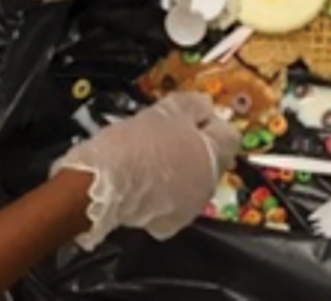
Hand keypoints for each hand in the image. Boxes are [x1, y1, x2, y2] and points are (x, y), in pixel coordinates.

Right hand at [54, 93, 238, 248]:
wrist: (100, 182)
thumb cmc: (135, 142)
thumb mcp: (166, 110)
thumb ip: (193, 104)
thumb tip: (205, 105)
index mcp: (211, 155)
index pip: (229, 135)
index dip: (210, 121)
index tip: (191, 115)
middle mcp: (207, 186)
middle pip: (211, 159)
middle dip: (194, 145)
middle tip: (167, 134)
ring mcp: (188, 209)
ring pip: (192, 181)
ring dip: (180, 169)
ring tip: (151, 158)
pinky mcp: (166, 225)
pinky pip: (173, 202)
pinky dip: (164, 192)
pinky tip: (144, 181)